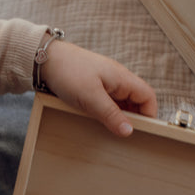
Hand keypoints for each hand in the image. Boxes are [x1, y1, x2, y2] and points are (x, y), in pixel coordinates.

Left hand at [40, 40, 157, 136]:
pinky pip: (108, 103)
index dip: (149, 114)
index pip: (148, 97)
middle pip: (137, 102)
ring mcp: (106, 84)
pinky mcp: (94, 88)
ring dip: (119, 117)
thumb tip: (129, 131)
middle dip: (134, 119)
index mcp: (122, 78)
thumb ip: (111, 114)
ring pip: (122, 104)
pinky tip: (99, 122)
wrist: (45, 59)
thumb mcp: (91, 97)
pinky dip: (107, 114)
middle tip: (124, 135)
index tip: (142, 131)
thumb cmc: (68, 72)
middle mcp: (118, 80)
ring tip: (111, 131)